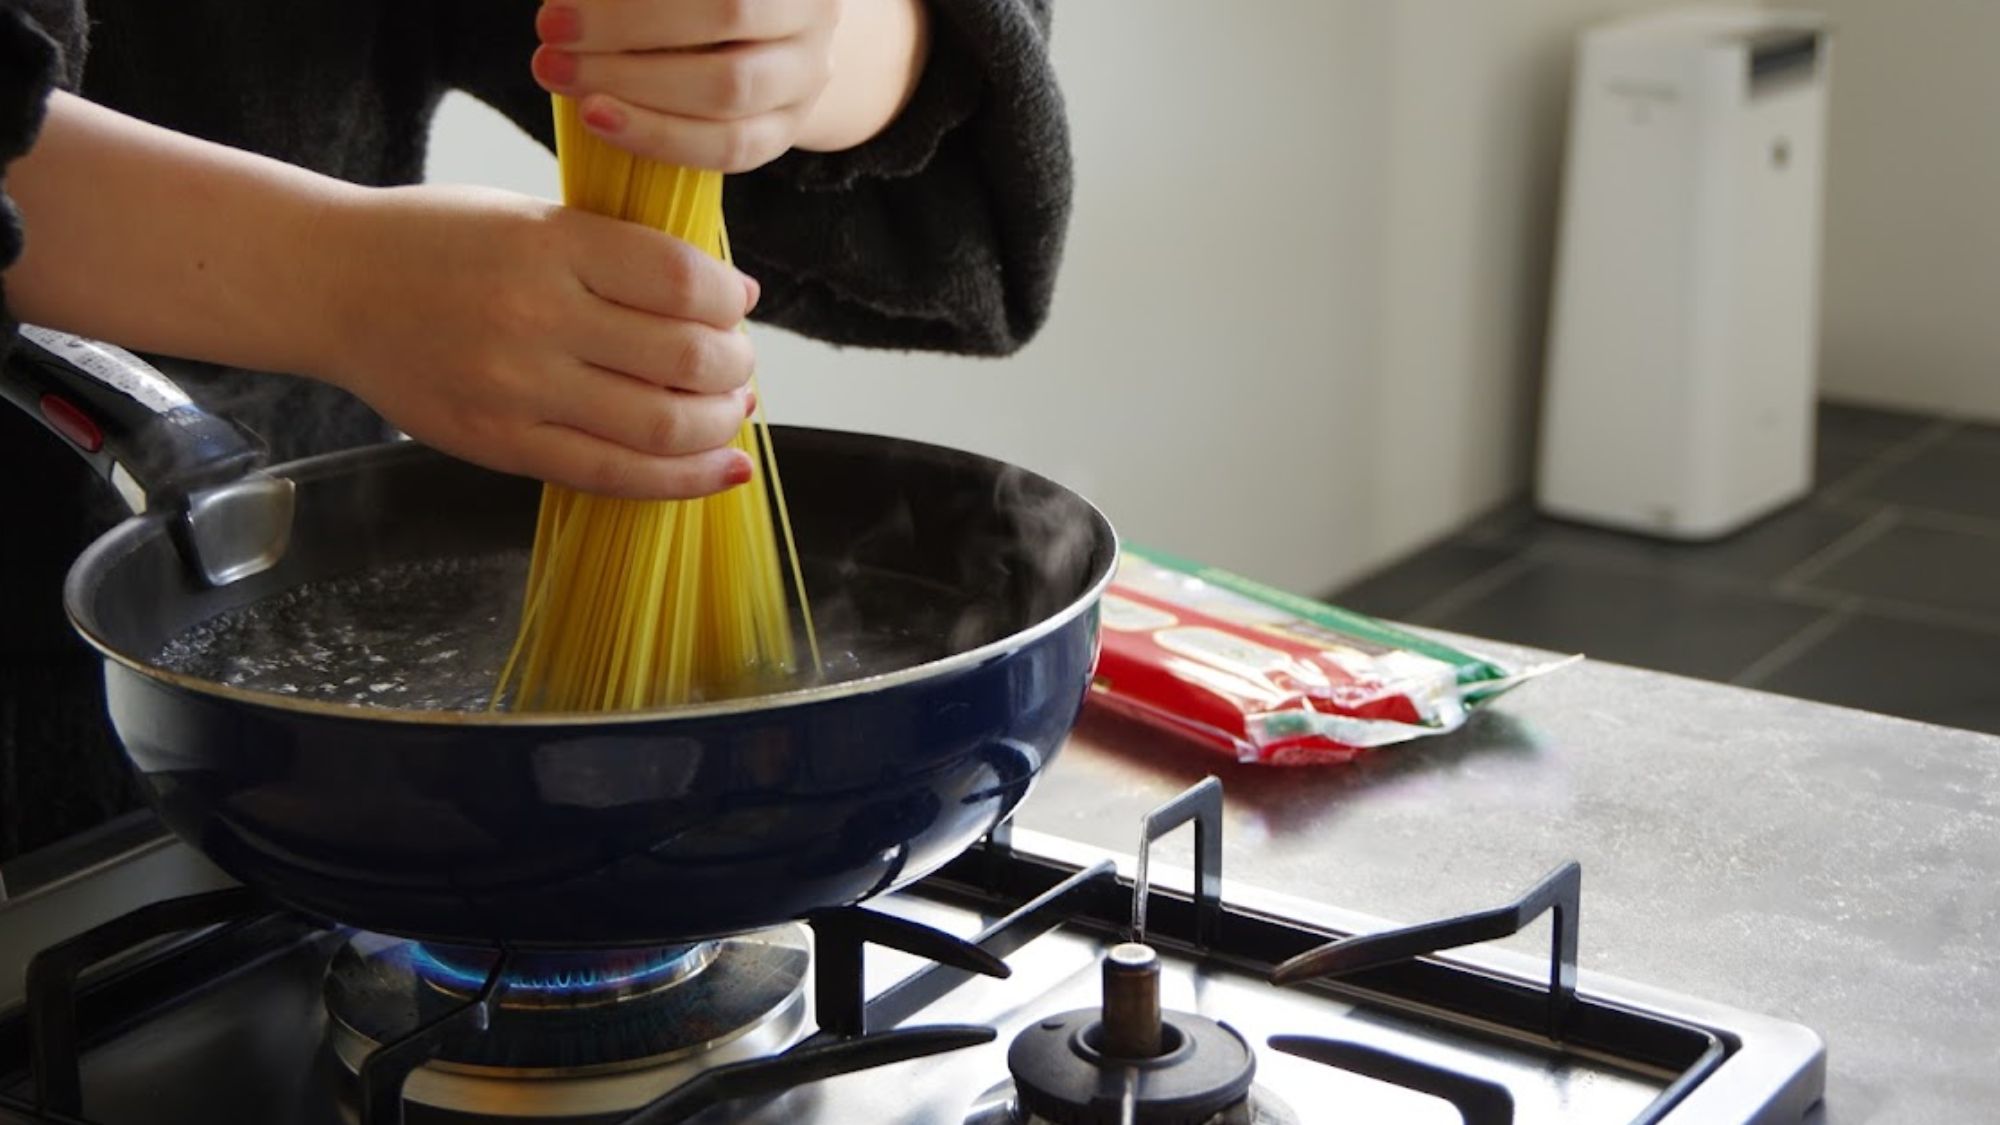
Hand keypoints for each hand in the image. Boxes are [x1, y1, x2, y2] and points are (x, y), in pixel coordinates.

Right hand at [309, 184, 759, 499]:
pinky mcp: (501, 446)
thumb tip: (723, 296)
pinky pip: (614, 476)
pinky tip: (722, 467)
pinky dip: (685, 479)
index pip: (678, 279)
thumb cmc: (437, 243)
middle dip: (735, 365)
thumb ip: (615, 252)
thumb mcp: (528, 217)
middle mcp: (535, 318)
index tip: (737, 302)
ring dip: (719, 423)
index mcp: (549, 246)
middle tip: (738, 363)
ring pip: (661, 426)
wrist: (331, 286)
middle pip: (683, 357)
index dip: (727, 298)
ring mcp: (518, 390)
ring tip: (729, 409)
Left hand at [529, 0, 929, 170]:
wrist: (762, 39)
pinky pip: (730, 147)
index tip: (556, 13)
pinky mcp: (785, 131)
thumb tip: (574, 4)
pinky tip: (602, 122)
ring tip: (565, 80)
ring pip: (730, 92)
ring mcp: (806, 79)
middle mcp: (812, 15)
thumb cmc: (692, 4)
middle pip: (726, 18)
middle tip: (550, 47)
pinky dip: (660, 136)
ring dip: (636, 90)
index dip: (635, 3)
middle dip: (626, 33)